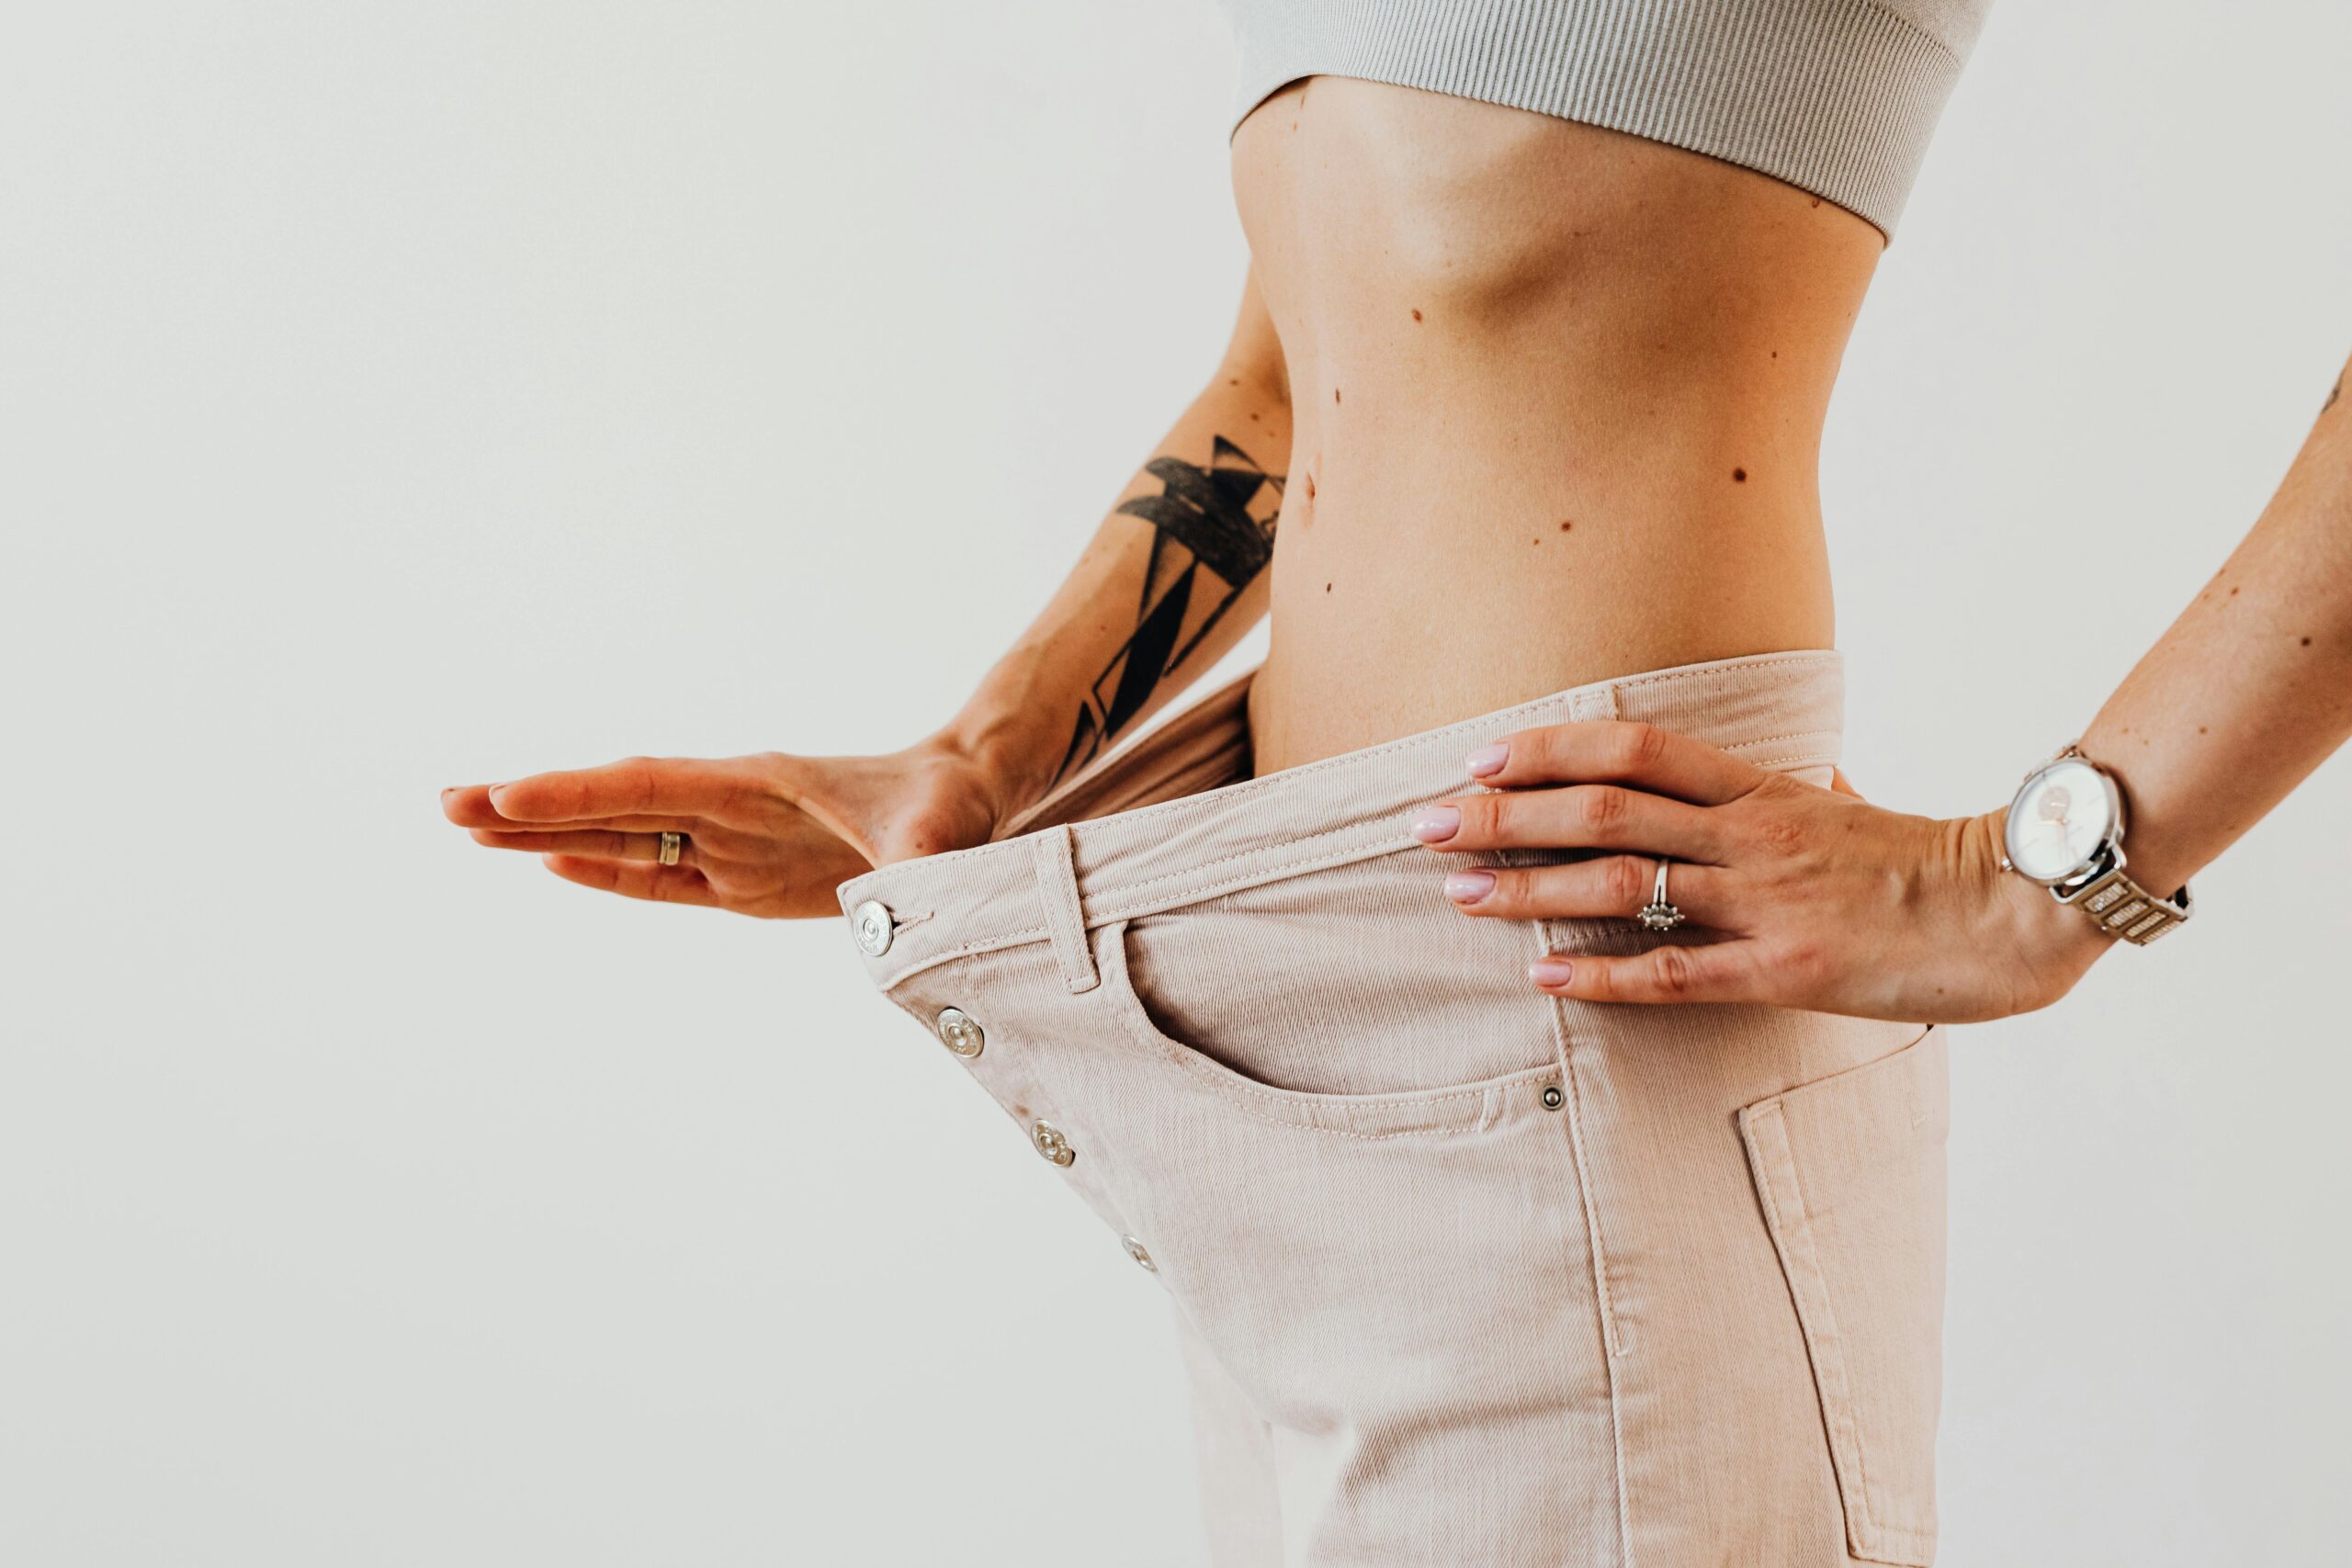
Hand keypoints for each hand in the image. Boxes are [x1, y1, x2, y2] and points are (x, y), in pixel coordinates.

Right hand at [440, 739, 1015, 917]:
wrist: (963, 802)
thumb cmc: (951, 807)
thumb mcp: (941, 831)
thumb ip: (922, 856)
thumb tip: (920, 880)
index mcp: (756, 785)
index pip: (649, 788)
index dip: (578, 795)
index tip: (507, 797)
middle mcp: (728, 808)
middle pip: (613, 807)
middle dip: (532, 806)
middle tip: (449, 805)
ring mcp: (730, 842)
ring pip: (623, 838)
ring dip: (550, 836)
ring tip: (471, 833)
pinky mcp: (744, 878)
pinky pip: (662, 877)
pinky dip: (606, 872)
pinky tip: (553, 865)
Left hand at [1417, 721, 2111, 1021]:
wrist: (2020, 910)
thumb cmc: (1935, 860)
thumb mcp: (1859, 805)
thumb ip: (1814, 786)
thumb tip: (1807, 767)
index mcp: (1762, 786)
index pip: (1633, 746)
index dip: (1548, 748)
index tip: (1478, 759)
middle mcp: (1751, 833)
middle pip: (1603, 808)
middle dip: (1503, 816)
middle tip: (1422, 825)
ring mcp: (1766, 900)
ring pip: (1623, 885)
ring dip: (1529, 890)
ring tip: (1456, 895)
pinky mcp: (1787, 970)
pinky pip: (1676, 975)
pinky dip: (1603, 977)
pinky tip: (1541, 980)